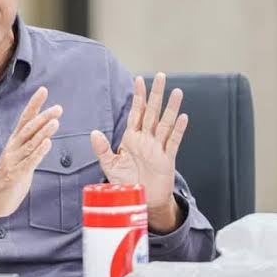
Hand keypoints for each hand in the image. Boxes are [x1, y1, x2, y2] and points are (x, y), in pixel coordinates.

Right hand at [0, 87, 62, 234]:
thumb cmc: (8, 179)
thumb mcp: (19, 158)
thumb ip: (30, 146)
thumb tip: (44, 134)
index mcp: (14, 143)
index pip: (25, 119)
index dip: (34, 104)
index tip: (43, 90)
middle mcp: (13, 148)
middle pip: (28, 128)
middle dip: (43, 116)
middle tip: (58, 108)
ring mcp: (14, 161)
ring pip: (30, 143)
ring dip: (43, 131)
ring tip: (55, 121)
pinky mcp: (16, 174)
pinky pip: (29, 161)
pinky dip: (39, 152)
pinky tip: (48, 143)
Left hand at [90, 73, 187, 232]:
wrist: (141, 200)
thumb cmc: (126, 182)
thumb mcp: (109, 165)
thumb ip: (102, 149)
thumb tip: (94, 132)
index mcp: (132, 138)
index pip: (136, 113)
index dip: (137, 96)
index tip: (138, 79)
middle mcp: (146, 139)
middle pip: (152, 112)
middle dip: (156, 94)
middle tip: (160, 76)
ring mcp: (158, 148)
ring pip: (166, 123)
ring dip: (171, 108)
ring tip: (177, 91)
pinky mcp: (167, 159)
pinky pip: (173, 142)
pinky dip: (178, 130)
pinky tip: (183, 117)